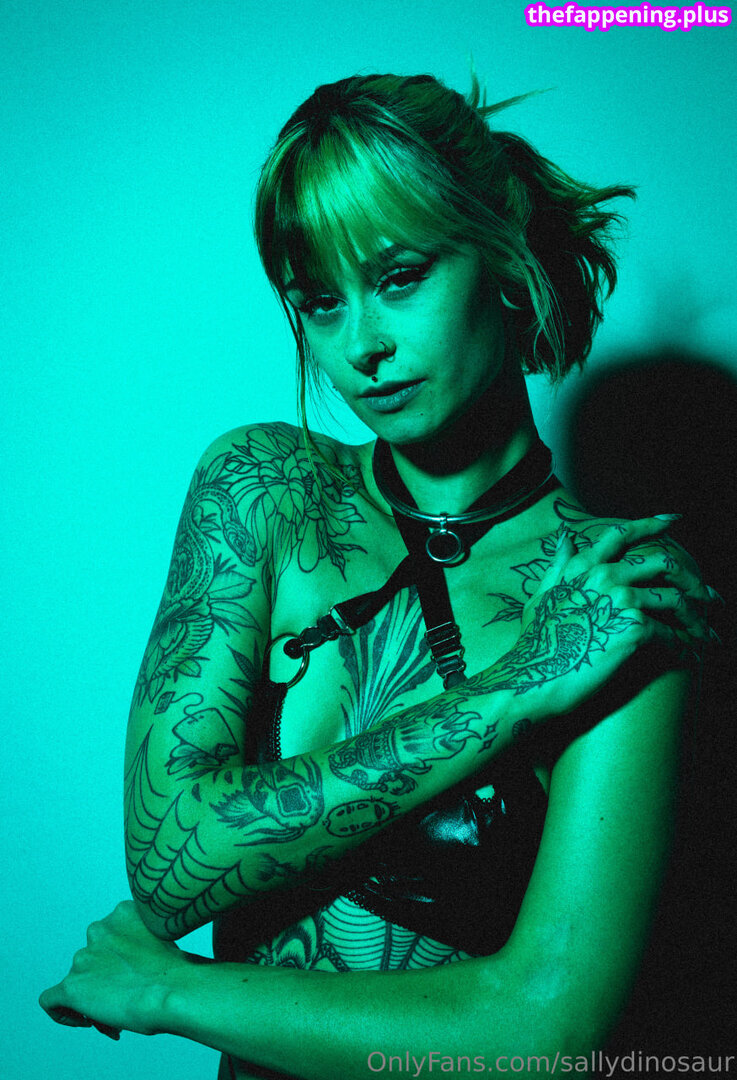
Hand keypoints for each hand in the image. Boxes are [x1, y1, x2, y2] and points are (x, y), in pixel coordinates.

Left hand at [39, 900, 186, 1038]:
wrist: (175, 989)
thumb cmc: (179, 971)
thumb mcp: (164, 938)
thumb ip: (142, 942)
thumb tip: (134, 968)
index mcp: (123, 911)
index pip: (109, 935)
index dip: (119, 958)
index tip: (136, 974)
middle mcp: (99, 929)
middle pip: (93, 958)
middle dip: (106, 978)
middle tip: (128, 998)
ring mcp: (83, 957)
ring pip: (79, 980)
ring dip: (94, 996)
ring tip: (119, 1014)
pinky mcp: (72, 986)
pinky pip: (51, 1000)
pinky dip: (63, 1011)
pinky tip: (85, 1019)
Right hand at [491, 516, 713, 721]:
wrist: (536, 676)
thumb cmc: (535, 641)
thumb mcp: (541, 594)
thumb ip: (559, 565)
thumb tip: (565, 536)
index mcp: (583, 565)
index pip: (622, 533)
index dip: (651, 523)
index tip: (673, 520)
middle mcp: (605, 575)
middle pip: (662, 562)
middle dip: (691, 578)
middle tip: (706, 595)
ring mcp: (622, 599)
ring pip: (675, 597)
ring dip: (696, 616)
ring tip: (706, 630)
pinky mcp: (635, 628)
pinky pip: (671, 632)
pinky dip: (683, 645)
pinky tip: (689, 655)